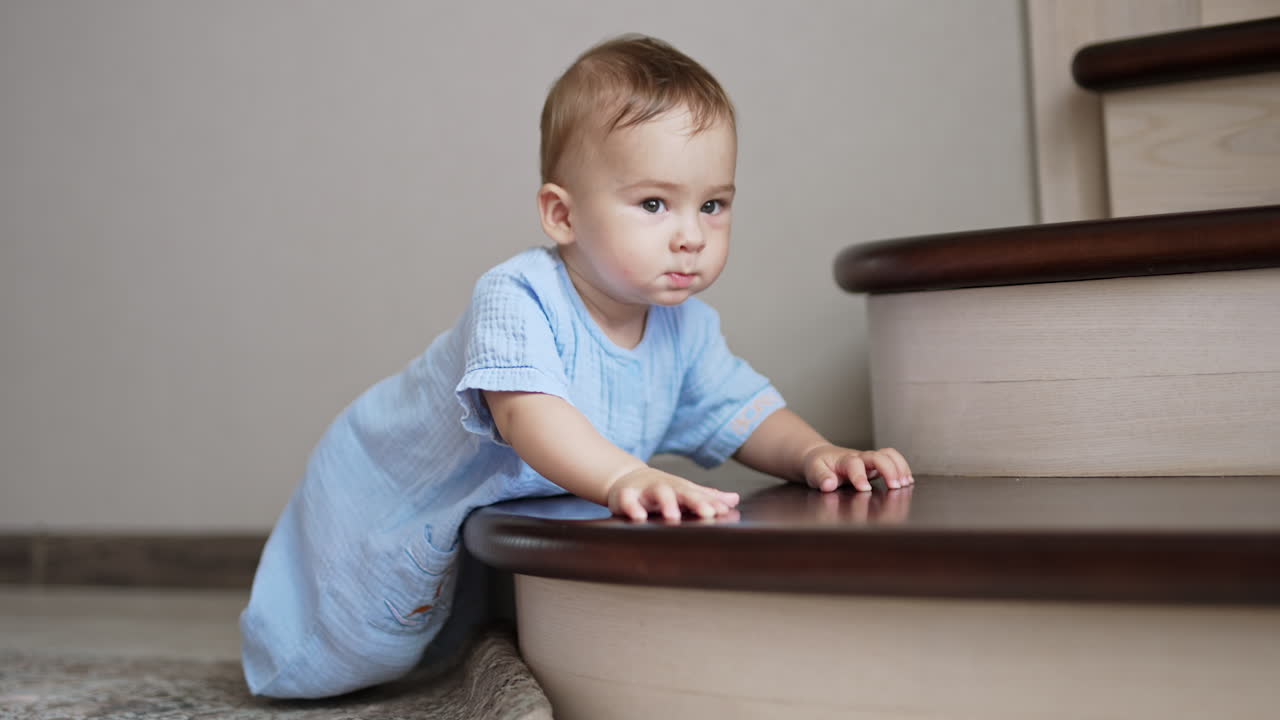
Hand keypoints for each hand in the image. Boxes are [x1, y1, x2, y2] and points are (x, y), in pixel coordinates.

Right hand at [606, 467, 740, 521]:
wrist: (625, 479)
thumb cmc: (661, 489)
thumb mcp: (683, 490)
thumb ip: (707, 496)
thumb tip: (734, 499)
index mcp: (680, 489)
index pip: (698, 495)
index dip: (710, 503)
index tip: (723, 512)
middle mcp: (665, 488)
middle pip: (682, 492)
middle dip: (695, 502)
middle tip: (707, 514)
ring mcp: (645, 491)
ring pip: (656, 493)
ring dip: (666, 503)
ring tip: (673, 516)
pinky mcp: (625, 496)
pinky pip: (627, 501)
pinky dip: (632, 507)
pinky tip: (639, 517)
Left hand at [801, 444, 912, 491]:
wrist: (821, 456)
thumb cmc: (818, 464)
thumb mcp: (813, 471)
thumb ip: (821, 477)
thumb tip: (828, 484)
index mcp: (844, 460)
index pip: (854, 464)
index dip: (860, 476)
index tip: (864, 489)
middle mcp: (860, 457)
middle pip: (878, 456)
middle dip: (889, 470)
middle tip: (895, 487)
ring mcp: (869, 460)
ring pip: (889, 455)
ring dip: (900, 467)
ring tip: (905, 483)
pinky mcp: (876, 465)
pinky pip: (893, 460)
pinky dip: (903, 469)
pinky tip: (908, 481)